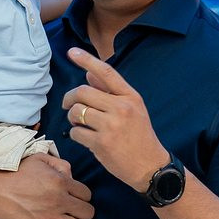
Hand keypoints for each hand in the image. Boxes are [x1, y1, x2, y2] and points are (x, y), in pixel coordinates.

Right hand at [0, 154, 92, 218]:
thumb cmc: (13, 173)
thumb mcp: (36, 159)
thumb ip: (58, 163)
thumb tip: (71, 174)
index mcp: (61, 182)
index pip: (88, 194)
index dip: (81, 197)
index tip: (73, 198)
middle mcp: (60, 201)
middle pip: (88, 213)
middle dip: (81, 213)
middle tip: (71, 212)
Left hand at [62, 48, 168, 191]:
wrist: (150, 166)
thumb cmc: (140, 136)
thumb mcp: (133, 109)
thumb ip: (110, 92)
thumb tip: (88, 75)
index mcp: (130, 97)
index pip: (106, 72)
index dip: (87, 60)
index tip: (72, 52)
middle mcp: (121, 108)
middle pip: (83, 92)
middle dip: (70, 98)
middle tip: (68, 105)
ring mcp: (111, 126)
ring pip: (76, 112)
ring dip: (72, 117)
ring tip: (79, 123)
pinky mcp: (101, 143)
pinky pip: (76, 132)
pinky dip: (76, 134)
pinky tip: (85, 138)